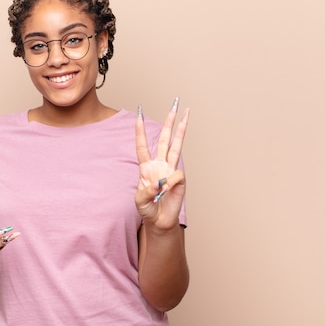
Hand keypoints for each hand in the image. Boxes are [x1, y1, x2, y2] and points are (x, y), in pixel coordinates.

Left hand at [135, 99, 188, 230]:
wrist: (159, 220)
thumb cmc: (147, 208)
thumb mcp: (139, 200)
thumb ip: (146, 191)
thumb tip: (162, 182)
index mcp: (146, 167)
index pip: (142, 145)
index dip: (140, 131)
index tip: (138, 114)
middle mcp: (159, 164)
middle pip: (164, 139)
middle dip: (169, 122)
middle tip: (174, 105)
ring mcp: (171, 170)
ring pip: (176, 146)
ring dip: (181, 130)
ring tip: (186, 115)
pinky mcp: (180, 179)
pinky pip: (177, 176)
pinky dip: (171, 184)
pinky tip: (166, 191)